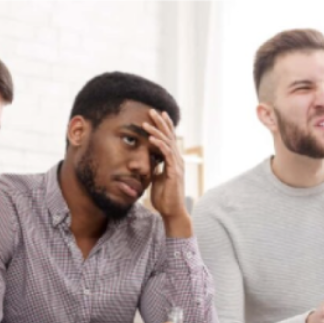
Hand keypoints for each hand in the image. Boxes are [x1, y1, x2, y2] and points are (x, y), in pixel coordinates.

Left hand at [142, 110, 191, 237]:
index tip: (157, 115)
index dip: (164, 126)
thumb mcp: (157, 178)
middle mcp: (177, 160)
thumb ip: (156, 168)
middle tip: (152, 110)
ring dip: (156, 131)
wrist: (171, 211)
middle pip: (169, 136)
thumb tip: (150, 160)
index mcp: (173, 160)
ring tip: (146, 122)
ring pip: (167, 143)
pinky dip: (159, 145)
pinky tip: (151, 139)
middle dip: (160, 123)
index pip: (169, 139)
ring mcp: (177, 165)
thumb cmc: (164, 197)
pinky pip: (167, 155)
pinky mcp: (174, 172)